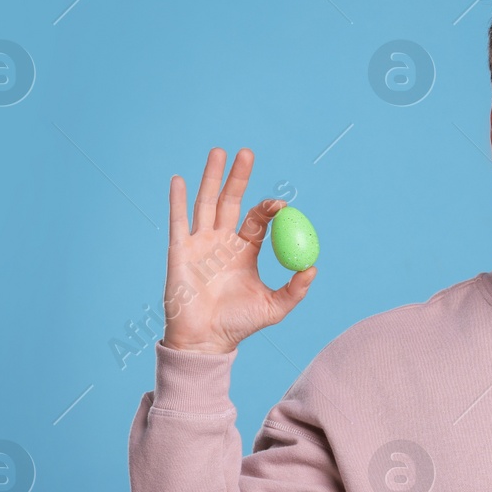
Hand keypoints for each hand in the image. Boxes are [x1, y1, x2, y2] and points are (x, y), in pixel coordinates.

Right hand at [161, 147, 314, 354]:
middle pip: (231, 201)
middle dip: (238, 176)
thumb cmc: (239, 324)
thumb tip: (313, 267)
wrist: (206, 340)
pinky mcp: (180, 251)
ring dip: (211, 177)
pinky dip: (178, 200)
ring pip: (206, 203)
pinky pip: (178, 220)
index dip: (269, 208)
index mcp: (245, 251)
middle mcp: (222, 242)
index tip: (280, 205)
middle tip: (247, 152)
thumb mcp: (275, 307)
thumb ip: (295, 289)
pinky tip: (179, 179)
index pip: (257, 219)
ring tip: (219, 151)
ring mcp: (200, 243)